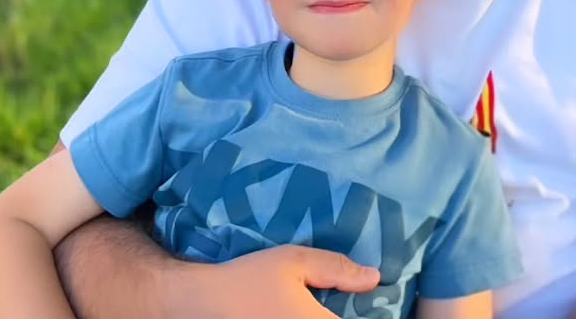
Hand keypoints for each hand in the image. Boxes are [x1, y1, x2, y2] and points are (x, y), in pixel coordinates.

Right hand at [179, 244, 380, 318]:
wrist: (201, 304)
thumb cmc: (249, 279)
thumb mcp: (293, 262)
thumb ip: (336, 269)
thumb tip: (374, 278)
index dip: (366, 313)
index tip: (366, 303)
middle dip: (343, 315)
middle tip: (342, 305)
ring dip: (324, 318)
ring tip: (320, 308)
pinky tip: (301, 313)